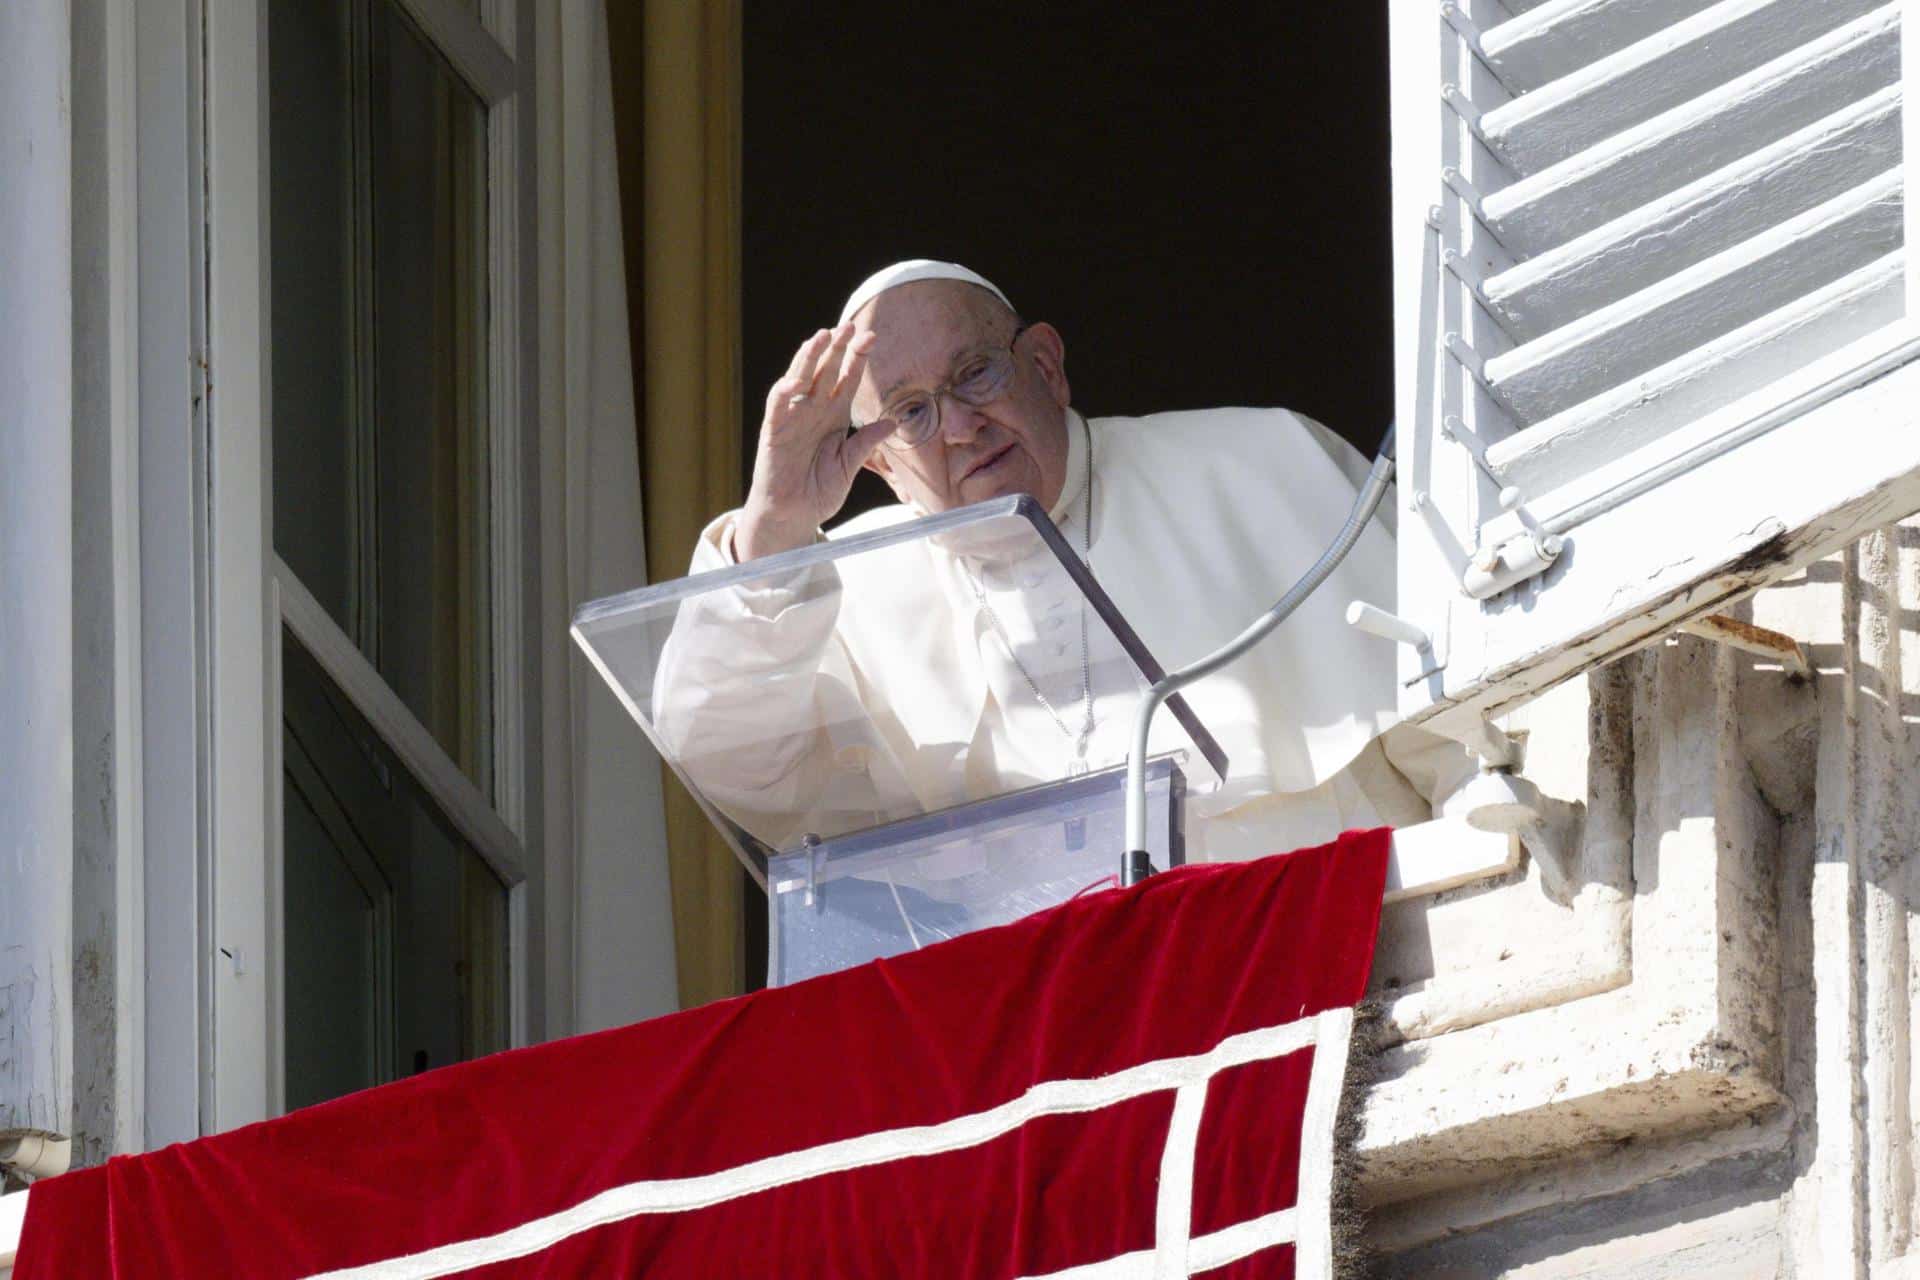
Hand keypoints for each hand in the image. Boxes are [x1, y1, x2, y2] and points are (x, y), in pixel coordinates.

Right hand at [735, 322, 894, 560]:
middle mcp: (813, 409)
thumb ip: (866, 442)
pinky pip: (777, 406)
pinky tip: (795, 378)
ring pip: (800, 378)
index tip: (872, 336)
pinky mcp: (773, 431)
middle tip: (851, 325)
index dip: (858, 357)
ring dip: (810, 357)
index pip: (847, 378)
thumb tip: (893, 423)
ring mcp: (793, 418)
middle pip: (826, 370)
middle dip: (838, 347)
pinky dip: (784, 390)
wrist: (794, 515)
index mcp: (834, 414)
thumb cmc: (819, 490)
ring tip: (823, 336)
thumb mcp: (849, 464)